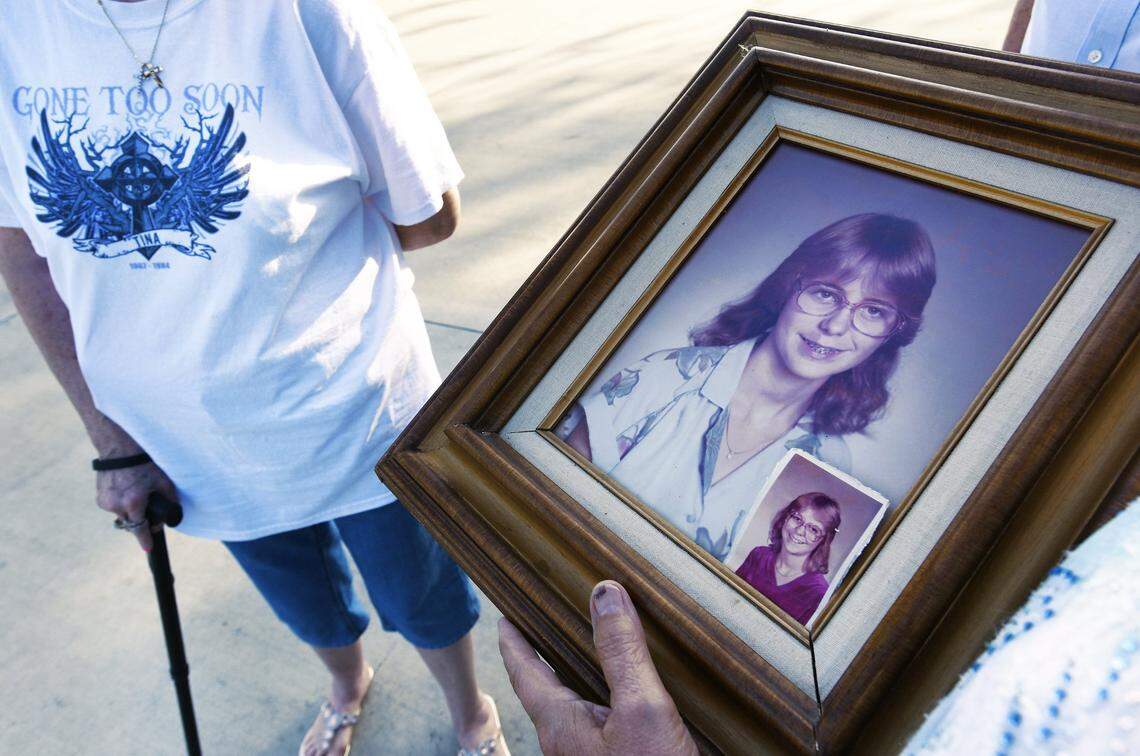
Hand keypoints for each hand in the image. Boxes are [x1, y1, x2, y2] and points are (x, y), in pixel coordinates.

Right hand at [96, 461, 178, 551]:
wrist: (119, 450)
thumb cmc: (144, 464)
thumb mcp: (163, 481)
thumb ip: (169, 500)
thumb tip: (172, 516)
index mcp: (134, 502)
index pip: (140, 528)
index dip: (145, 539)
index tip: (148, 548)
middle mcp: (117, 505)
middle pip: (132, 522)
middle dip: (140, 520)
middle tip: (147, 509)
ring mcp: (106, 502)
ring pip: (122, 514)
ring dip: (129, 509)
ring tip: (135, 491)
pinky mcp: (99, 498)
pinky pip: (113, 506)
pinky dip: (120, 502)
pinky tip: (125, 488)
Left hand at [499, 580, 697, 755]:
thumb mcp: (641, 709)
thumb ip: (622, 653)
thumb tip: (603, 592)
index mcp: (561, 726)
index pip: (526, 674)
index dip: (514, 643)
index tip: (503, 620)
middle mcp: (567, 747)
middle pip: (546, 693)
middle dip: (543, 660)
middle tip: (541, 629)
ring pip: (574, 713)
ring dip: (575, 682)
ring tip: (584, 658)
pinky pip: (600, 729)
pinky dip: (603, 703)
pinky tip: (625, 703)